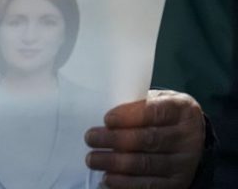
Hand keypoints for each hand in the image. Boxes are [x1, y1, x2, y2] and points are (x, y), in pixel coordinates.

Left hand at [85, 89, 204, 187]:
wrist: (190, 139)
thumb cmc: (161, 116)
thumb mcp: (155, 100)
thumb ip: (135, 105)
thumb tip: (104, 119)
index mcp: (182, 110)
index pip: (156, 112)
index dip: (130, 116)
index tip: (107, 119)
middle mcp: (188, 137)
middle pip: (149, 139)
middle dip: (116, 140)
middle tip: (90, 138)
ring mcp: (185, 162)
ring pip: (147, 164)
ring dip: (115, 163)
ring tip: (93, 159)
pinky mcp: (178, 183)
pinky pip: (150, 185)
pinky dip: (126, 183)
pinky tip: (107, 178)